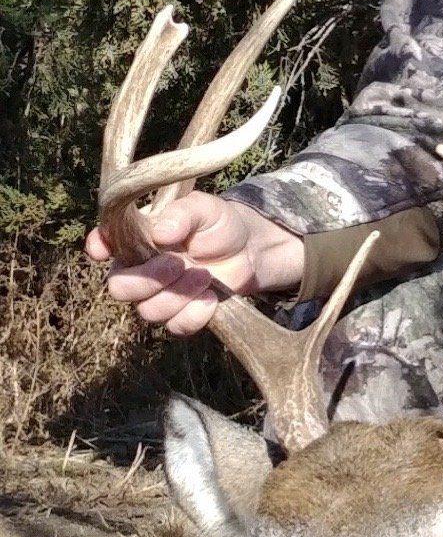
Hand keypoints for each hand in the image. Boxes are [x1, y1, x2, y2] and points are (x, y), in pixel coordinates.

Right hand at [85, 193, 304, 335]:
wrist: (250, 250)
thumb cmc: (220, 224)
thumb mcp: (205, 209)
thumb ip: (183, 215)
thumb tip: (161, 233)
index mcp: (137, 238)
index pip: (103, 243)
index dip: (98, 247)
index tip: (103, 250)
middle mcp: (140, 269)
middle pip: (119, 288)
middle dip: (148, 280)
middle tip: (179, 264)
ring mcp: (159, 295)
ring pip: (148, 311)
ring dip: (179, 295)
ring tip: (205, 275)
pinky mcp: (181, 314)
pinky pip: (175, 327)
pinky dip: (194, 315)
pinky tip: (211, 298)